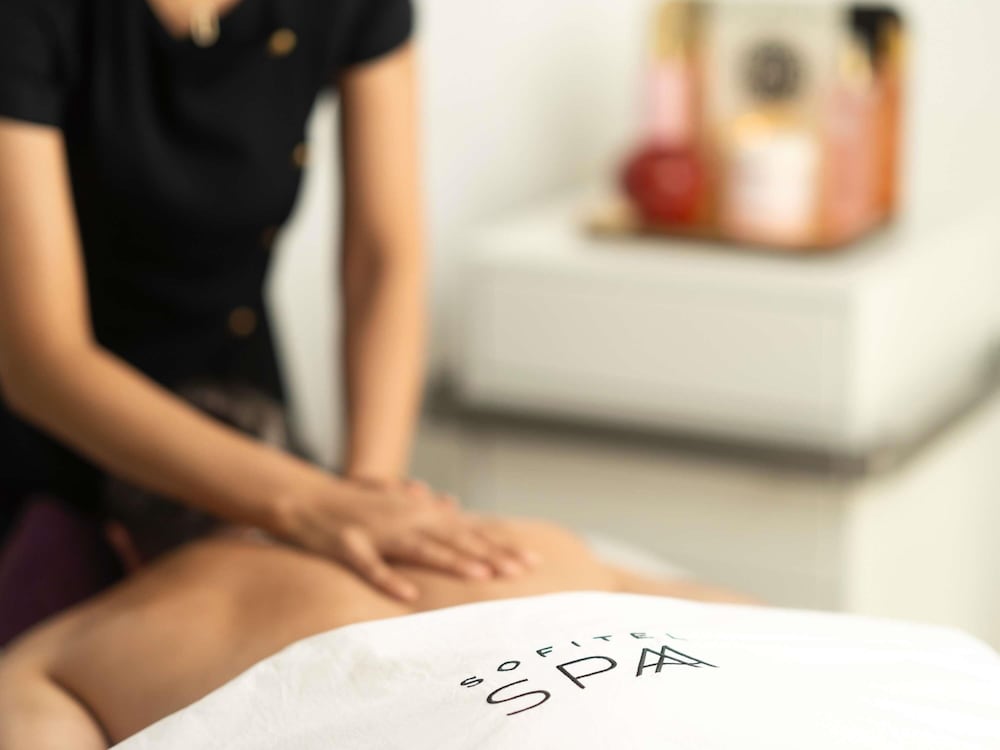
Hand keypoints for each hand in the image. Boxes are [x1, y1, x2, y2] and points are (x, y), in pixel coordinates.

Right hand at [269, 472, 536, 601]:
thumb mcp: (393, 500)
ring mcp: (377, 532)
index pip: (467, 531)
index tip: (532, 560)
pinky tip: (409, 596)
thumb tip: (453, 503)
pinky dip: (389, 581)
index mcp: (418, 513)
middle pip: (454, 540)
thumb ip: (424, 505)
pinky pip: (369, 567)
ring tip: (482, 577)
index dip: (499, 545)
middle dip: (490, 555)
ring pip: (421, 550)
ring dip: (452, 563)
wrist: (304, 497)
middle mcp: (405, 519)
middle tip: (523, 571)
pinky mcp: (348, 546)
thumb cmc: (352, 504)